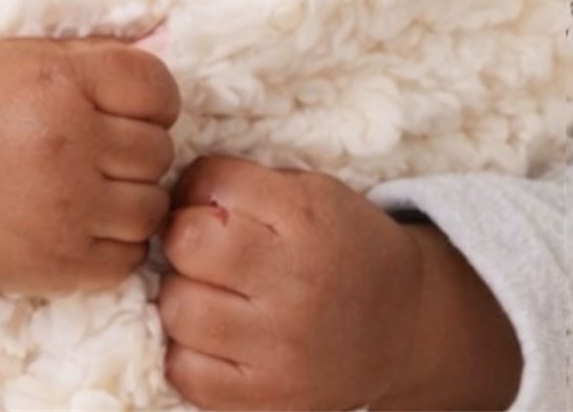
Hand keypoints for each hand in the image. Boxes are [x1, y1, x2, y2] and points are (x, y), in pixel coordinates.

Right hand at [0, 35, 178, 366]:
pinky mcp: (65, 262)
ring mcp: (68, 208)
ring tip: (90, 188)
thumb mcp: (18, 58)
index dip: (152, 98)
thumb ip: (91, 52)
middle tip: (96, 150)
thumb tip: (165, 40)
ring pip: (153, 205)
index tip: (128, 109)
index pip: (156, 85)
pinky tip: (82, 223)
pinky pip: (133, 254)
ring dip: (131, 198)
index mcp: (58, 83)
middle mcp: (67, 142)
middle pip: (159, 148)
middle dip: (136, 148)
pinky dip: (117, 242)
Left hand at [158, 155, 521, 410]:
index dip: (198, 188)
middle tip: (206, 250)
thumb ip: (239, 184)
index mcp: (305, 218)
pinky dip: (187, 352)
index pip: (208, 182)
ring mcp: (284, 350)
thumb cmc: (340, 245)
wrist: (406, 327)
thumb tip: (165, 193)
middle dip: (185, 239)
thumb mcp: (306, 191)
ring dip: (182, 295)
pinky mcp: (273, 400)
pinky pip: (186, 372)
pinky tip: (215, 337)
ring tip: (211, 293)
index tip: (214, 205)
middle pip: (185, 242)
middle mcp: (296, 283)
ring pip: (178, 308)